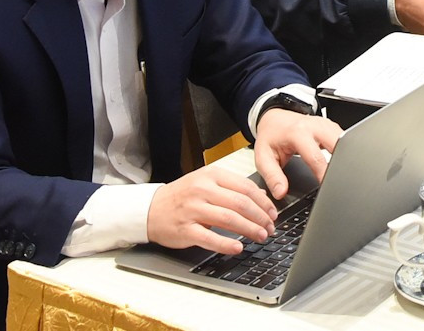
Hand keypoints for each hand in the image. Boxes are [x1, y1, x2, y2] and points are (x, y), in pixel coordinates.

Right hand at [147, 164, 279, 252]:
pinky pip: (210, 238)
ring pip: (229, 219)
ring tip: (261, 236)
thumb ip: (232, 188)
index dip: (263, 202)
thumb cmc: (181, 196)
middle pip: (241, 203)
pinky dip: (227, 243)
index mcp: (211, 175)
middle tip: (270, 227)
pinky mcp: (186, 229)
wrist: (150, 209)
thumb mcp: (206, 183)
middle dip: (260, 217)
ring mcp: (193, 209)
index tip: (273, 212)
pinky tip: (238, 247)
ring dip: (250, 229)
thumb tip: (260, 197)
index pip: (245, 187)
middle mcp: (202, 190)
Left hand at [253, 109, 342, 199]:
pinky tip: (341, 161)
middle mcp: (314, 126)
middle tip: (339, 180)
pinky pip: (343, 138)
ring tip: (341, 173)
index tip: (327, 188)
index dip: (324, 174)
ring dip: (344, 156)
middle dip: (341, 163)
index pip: (316, 157)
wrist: (274, 118)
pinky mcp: (330, 126)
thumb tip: (281, 192)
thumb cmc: (270, 137)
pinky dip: (344, 150)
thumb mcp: (263, 157)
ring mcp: (324, 124)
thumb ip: (272, 176)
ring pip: (343, 139)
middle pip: (337, 144)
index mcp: (297, 133)